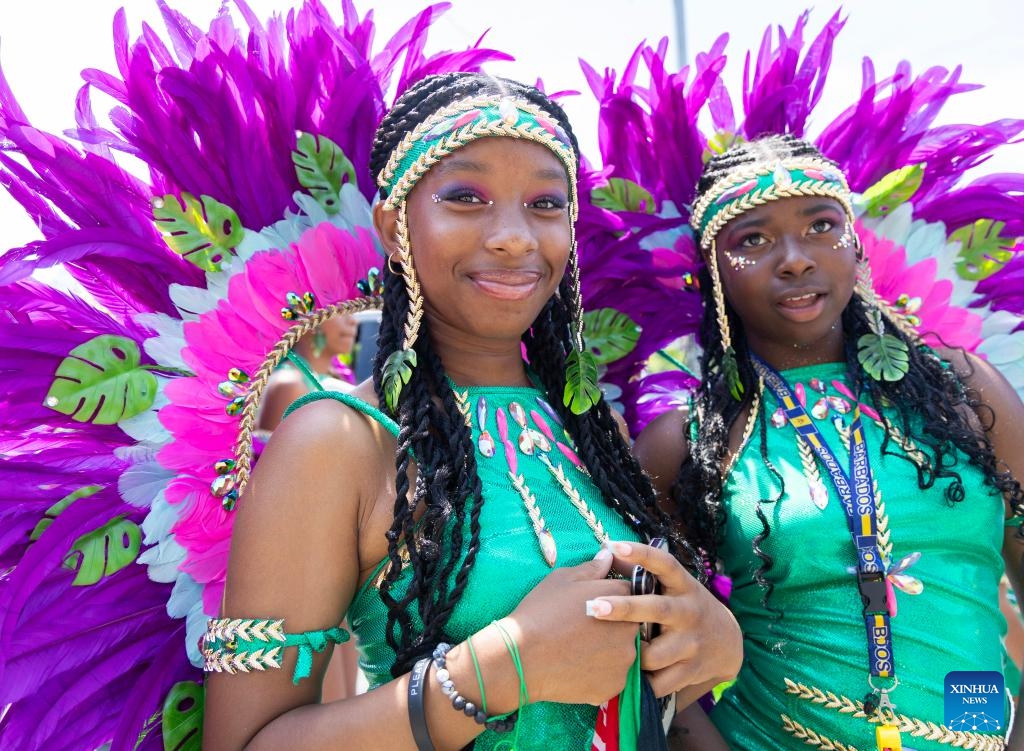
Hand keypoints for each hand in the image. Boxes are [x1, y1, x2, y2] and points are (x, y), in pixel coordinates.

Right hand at [502, 549, 635, 705]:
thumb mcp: (562, 580)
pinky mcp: (616, 684)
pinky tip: (578, 666)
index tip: (592, 605)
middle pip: (630, 623)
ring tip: (579, 649)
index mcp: (620, 596)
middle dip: (613, 625)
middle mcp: (630, 627)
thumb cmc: (540, 612)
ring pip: (623, 652)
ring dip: (609, 649)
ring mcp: (625, 659)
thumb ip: (592, 568)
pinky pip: (614, 675)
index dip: (610, 598)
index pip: (629, 593)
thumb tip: (608, 556)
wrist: (522, 657)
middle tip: (583, 629)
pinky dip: (600, 672)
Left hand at [587, 540, 742, 703]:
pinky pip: (658, 682)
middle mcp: (688, 612)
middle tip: (594, 607)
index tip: (617, 546)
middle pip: (656, 609)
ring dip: (631, 655)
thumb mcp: (672, 586)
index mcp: (683, 586)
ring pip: (653, 654)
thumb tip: (604, 553)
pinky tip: (627, 678)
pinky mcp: (691, 670)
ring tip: (614, 652)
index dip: (642, 554)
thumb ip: (641, 571)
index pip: (665, 564)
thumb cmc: (685, 607)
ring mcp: (691, 643)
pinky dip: (641, 682)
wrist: (726, 643)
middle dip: (624, 609)